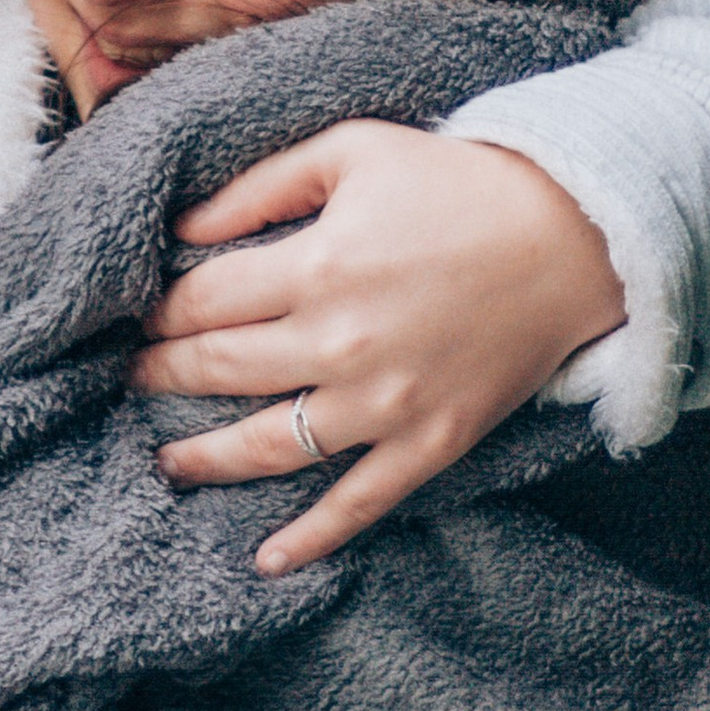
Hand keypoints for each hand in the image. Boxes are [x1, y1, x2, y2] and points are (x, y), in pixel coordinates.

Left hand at [131, 122, 625, 575]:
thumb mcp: (352, 151)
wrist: (577, 235)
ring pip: (267, 446)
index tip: (140, 319)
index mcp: (317, 265)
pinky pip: (358, 501)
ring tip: (165, 462)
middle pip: (219, 370)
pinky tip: (266, 560)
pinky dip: (311, 538)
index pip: (202, 302)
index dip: (159, 313)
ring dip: (204, 459)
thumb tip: (182, 229)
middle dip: (162, 376)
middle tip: (132, 380)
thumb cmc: (458, 184)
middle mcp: (340, 341)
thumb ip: (260, 185)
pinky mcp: (430, 442)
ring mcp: (385, 402)